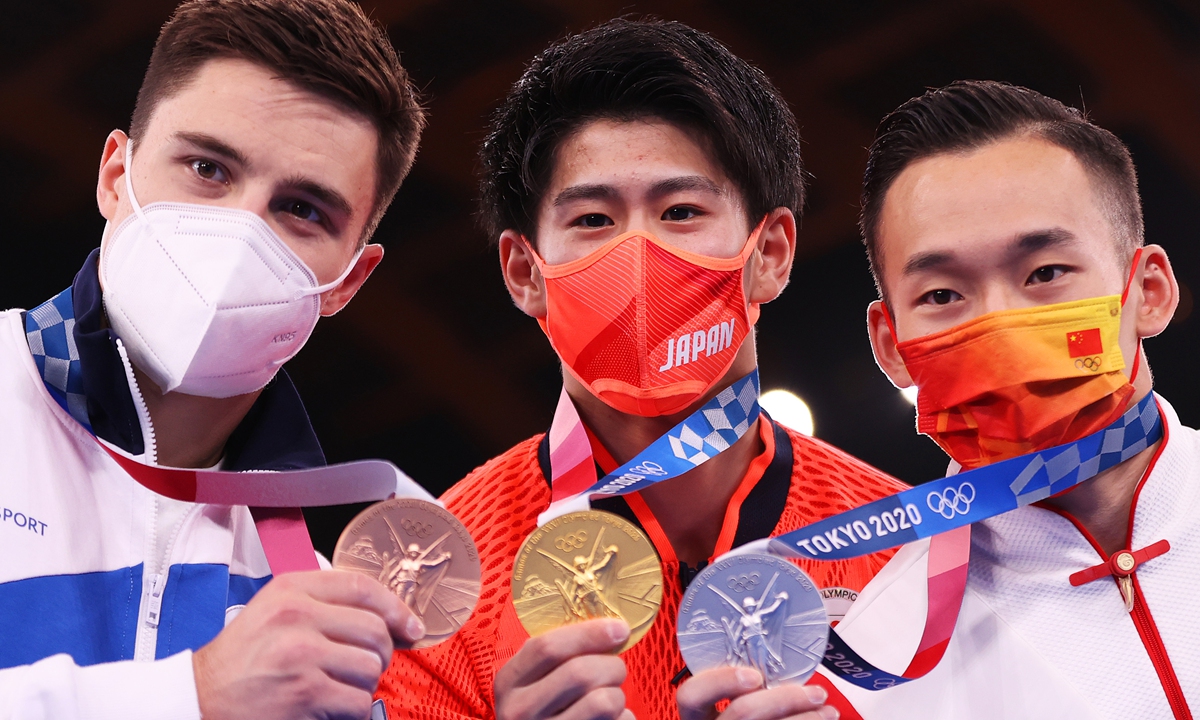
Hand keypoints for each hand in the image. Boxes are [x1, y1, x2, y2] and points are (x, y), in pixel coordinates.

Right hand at [192, 570, 425, 719]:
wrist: (197, 701)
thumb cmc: (241, 662)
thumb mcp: (274, 613)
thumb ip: (324, 606)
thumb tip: (390, 620)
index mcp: (291, 590)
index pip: (362, 587)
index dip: (396, 607)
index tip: (412, 626)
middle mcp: (296, 617)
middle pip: (375, 631)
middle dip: (377, 655)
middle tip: (359, 668)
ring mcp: (301, 656)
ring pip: (370, 669)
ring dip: (361, 687)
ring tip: (335, 690)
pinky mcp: (304, 694)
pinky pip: (358, 703)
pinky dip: (351, 713)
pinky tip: (329, 711)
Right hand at [495, 618, 632, 719]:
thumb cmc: (542, 706)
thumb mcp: (532, 678)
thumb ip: (558, 652)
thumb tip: (611, 628)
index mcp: (509, 682)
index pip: (548, 648)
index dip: (590, 634)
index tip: (619, 629)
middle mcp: (520, 711)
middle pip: (580, 673)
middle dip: (612, 665)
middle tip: (616, 669)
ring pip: (603, 702)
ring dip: (618, 695)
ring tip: (609, 698)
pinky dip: (623, 718)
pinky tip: (609, 719)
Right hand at [677, 667, 836, 719]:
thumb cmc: (743, 712)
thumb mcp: (729, 701)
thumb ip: (741, 687)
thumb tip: (781, 659)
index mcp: (697, 715)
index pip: (690, 695)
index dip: (720, 682)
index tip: (754, 674)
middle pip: (740, 714)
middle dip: (783, 700)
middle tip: (815, 692)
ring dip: (806, 719)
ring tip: (827, 710)